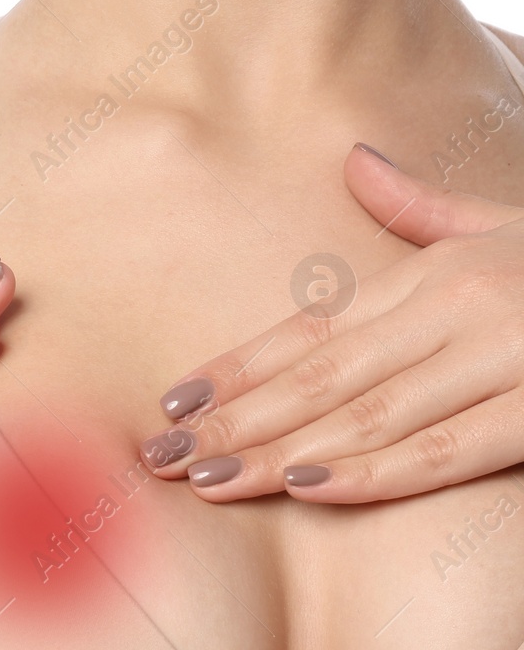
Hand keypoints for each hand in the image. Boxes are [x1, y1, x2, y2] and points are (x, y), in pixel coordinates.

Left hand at [138, 142, 523, 502]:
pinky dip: (373, 472)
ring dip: (279, 452)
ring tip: (207, 479)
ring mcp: (505, 358)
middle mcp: (460, 308)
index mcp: (440, 272)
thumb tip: (356, 162)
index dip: (238, 367)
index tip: (171, 400)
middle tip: (159, 456)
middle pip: (320, 377)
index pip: (313, 329)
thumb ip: (425, 211)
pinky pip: (447, 450)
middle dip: (233, 420)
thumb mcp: (507, 228)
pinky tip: (308, 488)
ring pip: (366, 416)